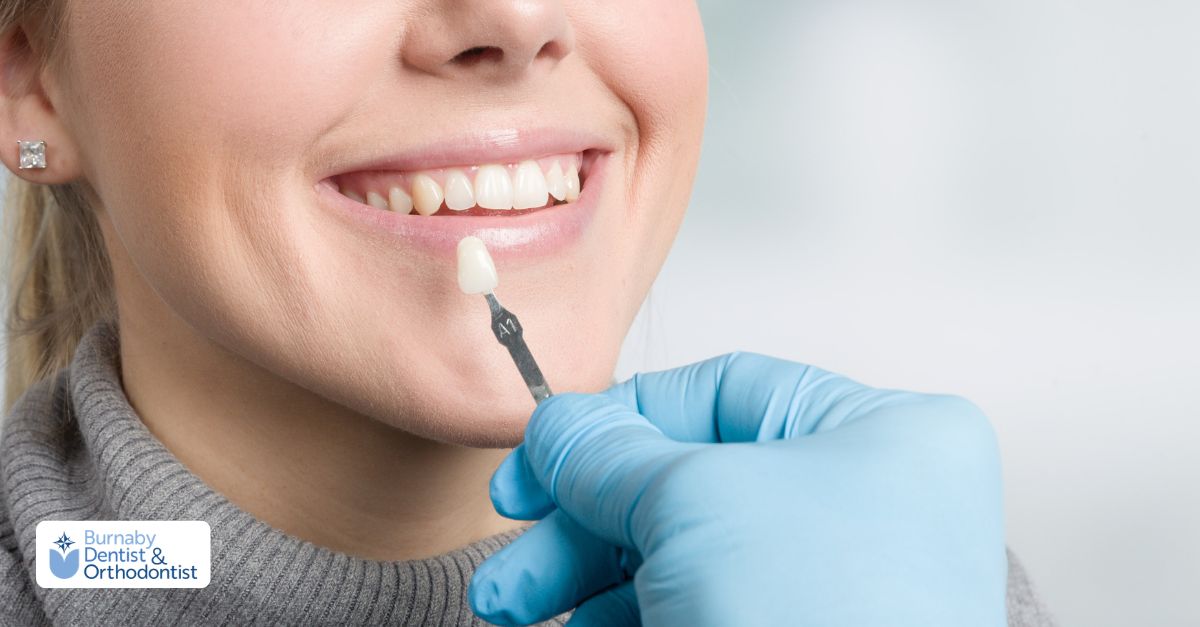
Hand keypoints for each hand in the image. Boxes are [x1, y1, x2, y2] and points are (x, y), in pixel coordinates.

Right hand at [468, 352, 1006, 625]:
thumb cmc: (815, 613)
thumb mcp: (692, 504)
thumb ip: (609, 454)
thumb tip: (556, 425)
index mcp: (881, 434)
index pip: (720, 392)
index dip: (615, 419)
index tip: (537, 458)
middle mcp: (866, 501)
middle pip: (686, 479)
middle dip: (579, 521)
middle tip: (508, 552)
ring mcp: (834, 579)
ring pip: (682, 552)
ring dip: (583, 577)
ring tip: (508, 609)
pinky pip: (700, 606)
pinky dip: (627, 617)